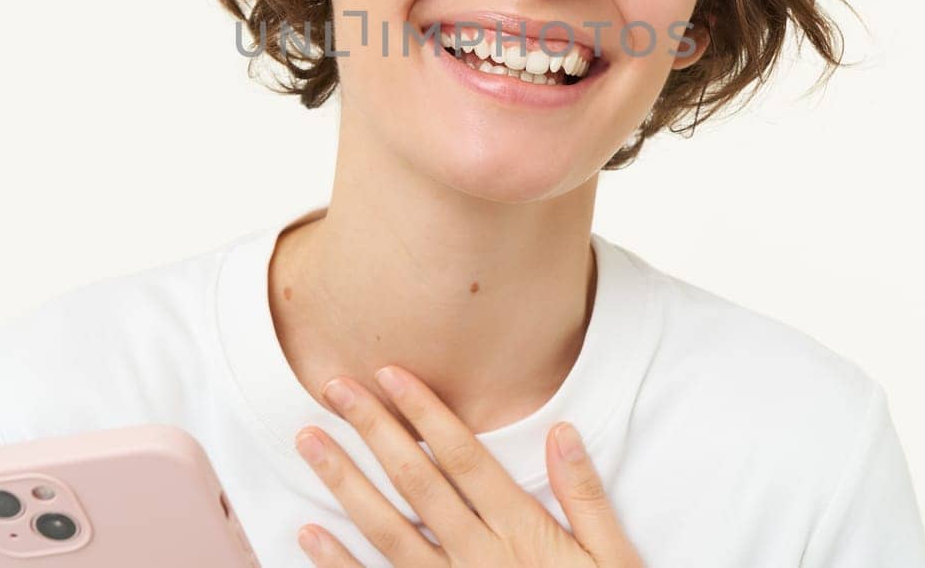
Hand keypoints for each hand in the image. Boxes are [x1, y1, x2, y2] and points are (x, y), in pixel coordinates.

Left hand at [293, 364, 642, 566]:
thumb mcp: (615, 561)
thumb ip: (586, 497)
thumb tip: (563, 432)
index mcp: (522, 534)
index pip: (465, 460)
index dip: (426, 413)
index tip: (391, 374)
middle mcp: (479, 558)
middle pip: (417, 484)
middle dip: (373, 431)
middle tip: (334, 388)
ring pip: (388, 530)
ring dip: (345, 484)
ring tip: (309, 442)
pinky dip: (339, 565)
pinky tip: (308, 534)